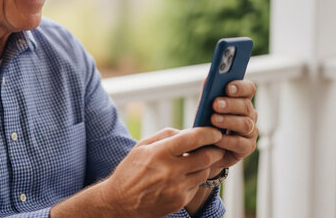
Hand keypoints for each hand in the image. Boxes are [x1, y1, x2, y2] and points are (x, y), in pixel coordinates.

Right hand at [97, 127, 224, 216]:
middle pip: (206, 157)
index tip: (215, 133)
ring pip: (204, 173)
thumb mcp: (143, 145)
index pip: (194, 139)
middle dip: (215, 150)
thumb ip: (166, 135)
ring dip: (204, 165)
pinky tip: (183, 177)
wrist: (119, 202)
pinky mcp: (179, 201)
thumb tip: (189, 132)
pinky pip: (196, 186)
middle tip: (217, 147)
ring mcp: (176, 188)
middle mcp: (170, 171)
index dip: (209, 134)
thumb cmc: (131, 170)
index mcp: (160, 153)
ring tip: (196, 161)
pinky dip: (194, 179)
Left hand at [207, 80, 257, 175]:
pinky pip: (240, 143)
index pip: (249, 89)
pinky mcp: (247, 147)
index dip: (240, 87)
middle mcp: (249, 115)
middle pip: (246, 106)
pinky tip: (216, 138)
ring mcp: (251, 132)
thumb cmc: (206, 124)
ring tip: (213, 119)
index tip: (228, 87)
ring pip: (245, 124)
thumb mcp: (205, 107)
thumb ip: (208, 93)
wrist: (204, 150)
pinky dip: (227, 140)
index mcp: (241, 100)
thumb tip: (209, 79)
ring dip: (229, 121)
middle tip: (216, 104)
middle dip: (230, 104)